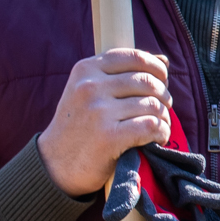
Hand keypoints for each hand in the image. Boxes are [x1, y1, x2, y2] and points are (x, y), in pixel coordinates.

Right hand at [40, 51, 172, 194]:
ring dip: (164, 117)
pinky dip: (161, 132)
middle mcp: (90, 86)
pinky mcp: (109, 136)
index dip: (156, 68)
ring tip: (160, 125)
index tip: (162, 81)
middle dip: (163, 95)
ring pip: (152, 105)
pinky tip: (158, 138)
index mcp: (86, 69)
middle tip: (164, 108)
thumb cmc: (80, 125)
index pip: (135, 57)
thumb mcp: (90, 91)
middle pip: (148, 81)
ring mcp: (98, 111)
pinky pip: (151, 126)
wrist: (55, 163)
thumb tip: (163, 60)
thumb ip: (123, 74)